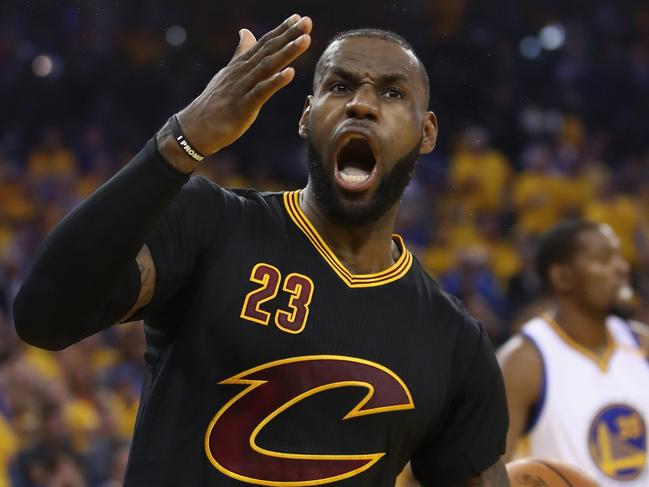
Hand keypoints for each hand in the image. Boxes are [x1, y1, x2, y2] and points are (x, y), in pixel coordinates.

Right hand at [158, 14, 311, 170]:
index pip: (264, 44)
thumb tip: (246, 32)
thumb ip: (240, 53)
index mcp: (241, 65)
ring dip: (287, 52)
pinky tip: (290, 73)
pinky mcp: (243, 106)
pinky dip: (275, 81)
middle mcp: (242, 72)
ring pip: (267, 66)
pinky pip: (261, 92)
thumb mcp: (229, 73)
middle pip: (269, 50)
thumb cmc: (215, 102)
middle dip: (289, 35)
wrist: (196, 127)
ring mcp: (242, 88)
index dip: (282, 31)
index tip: (299, 18)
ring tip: (305, 40)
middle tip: (307, 21)